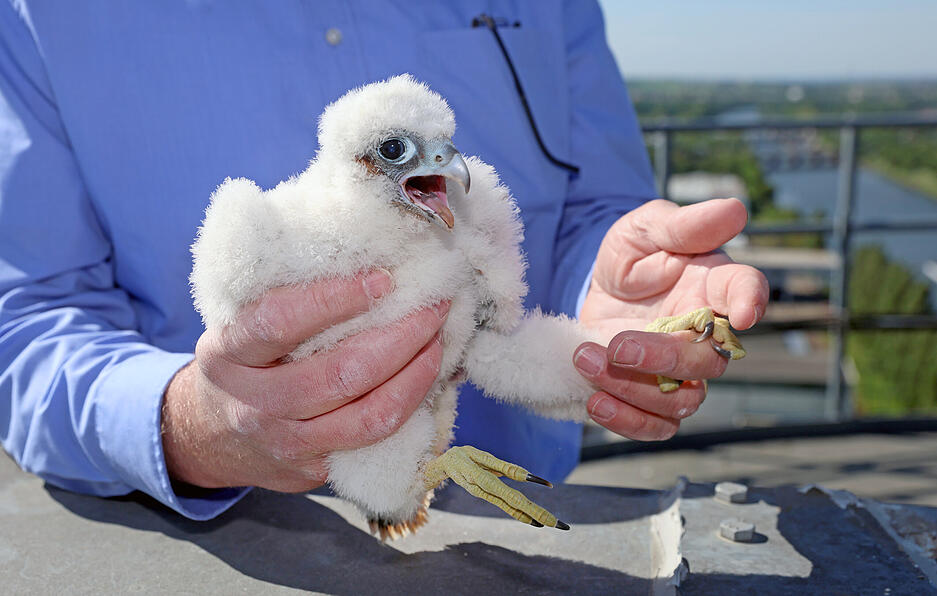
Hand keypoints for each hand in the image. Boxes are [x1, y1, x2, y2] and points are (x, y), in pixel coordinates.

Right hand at [161, 269, 448, 491]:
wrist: (207, 437)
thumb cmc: (241, 365)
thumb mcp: (239, 328)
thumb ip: (285, 300)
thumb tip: (370, 267)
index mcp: (228, 355)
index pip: (279, 322)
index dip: (334, 299)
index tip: (382, 278)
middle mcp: (254, 404)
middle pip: (340, 374)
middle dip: (401, 337)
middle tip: (434, 308)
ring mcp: (286, 444)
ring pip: (368, 416)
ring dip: (416, 376)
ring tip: (438, 343)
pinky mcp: (313, 472)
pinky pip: (376, 442)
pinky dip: (410, 408)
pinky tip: (427, 381)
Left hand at [574, 198, 768, 439]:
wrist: (596, 290)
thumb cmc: (633, 255)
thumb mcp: (644, 229)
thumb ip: (683, 225)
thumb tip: (735, 209)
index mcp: (714, 286)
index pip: (747, 292)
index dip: (750, 302)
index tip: (741, 313)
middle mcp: (705, 334)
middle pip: (708, 361)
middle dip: (663, 359)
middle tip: (617, 345)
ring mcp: (682, 372)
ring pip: (682, 401)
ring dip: (633, 389)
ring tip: (585, 360)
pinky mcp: (653, 397)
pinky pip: (657, 427)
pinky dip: (627, 422)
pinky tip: (594, 401)